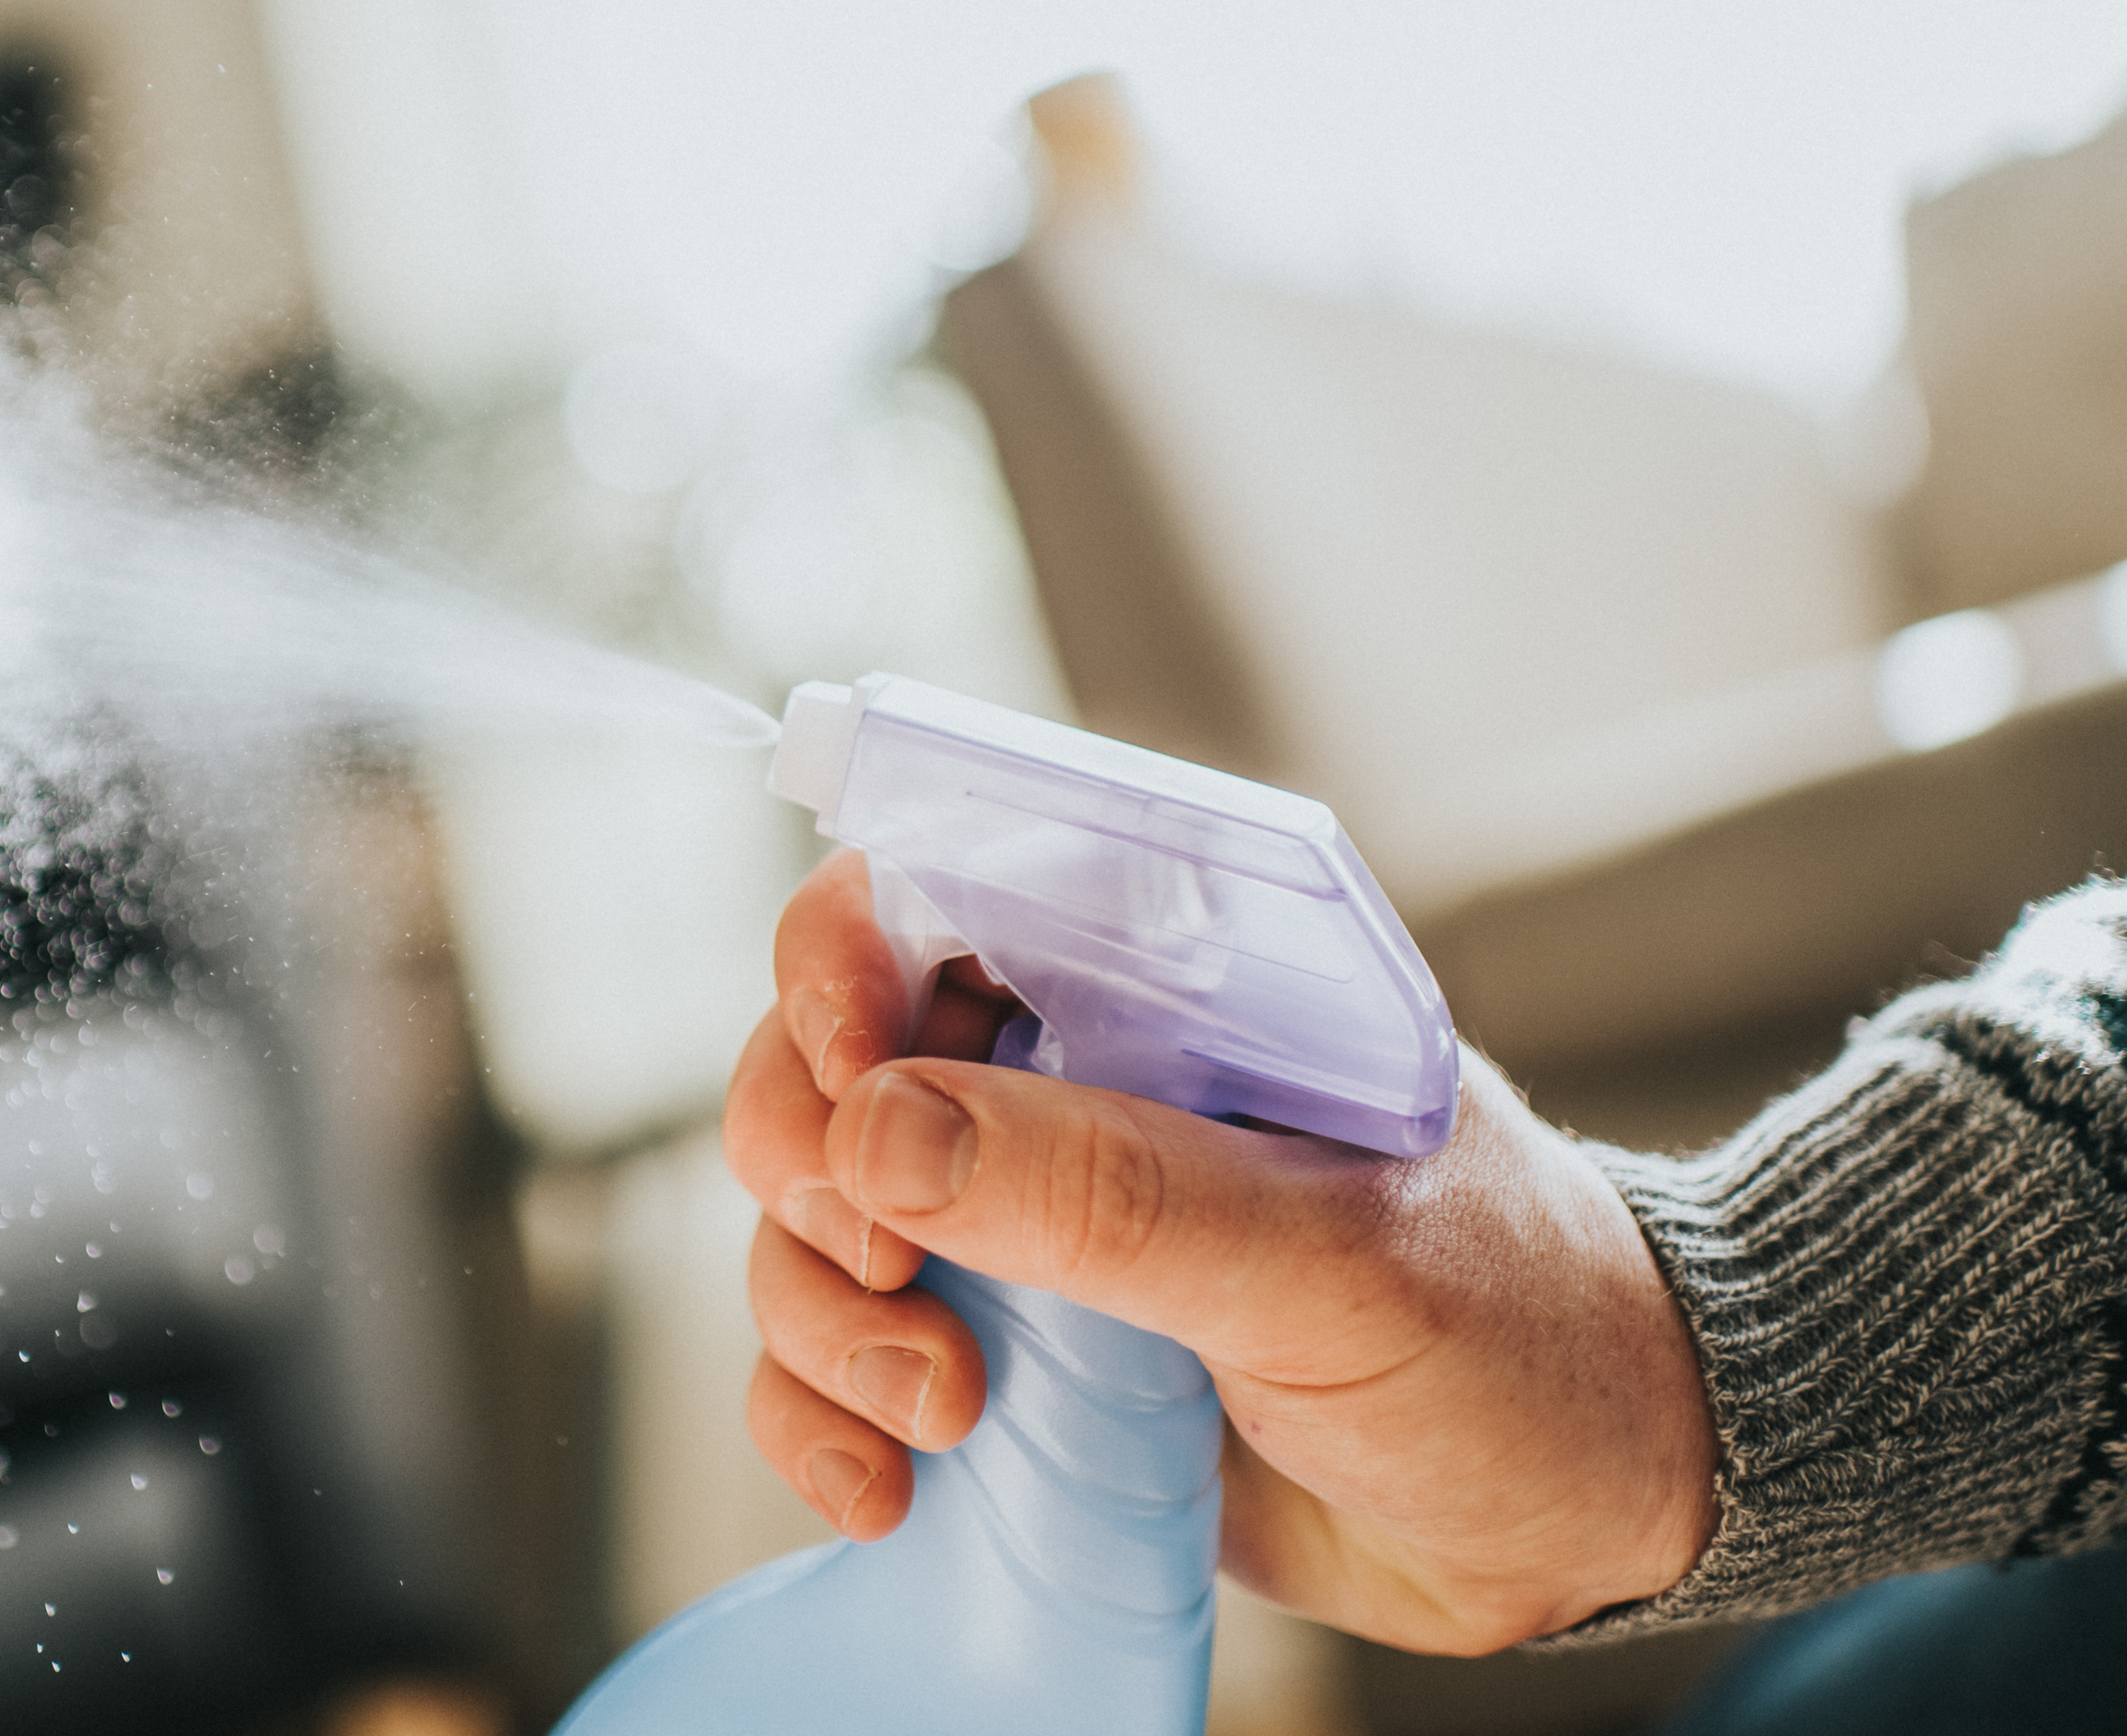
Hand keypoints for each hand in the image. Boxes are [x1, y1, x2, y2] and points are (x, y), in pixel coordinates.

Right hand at [724, 850, 1715, 1654]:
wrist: (1594, 1516)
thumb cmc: (1519, 1334)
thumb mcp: (1332, 1265)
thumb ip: (1113, 1195)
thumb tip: (880, 1134)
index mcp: (1163, 984)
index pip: (940, 886)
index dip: (843, 951)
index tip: (844, 1060)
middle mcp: (1071, 1080)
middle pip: (828, 1055)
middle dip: (807, 1162)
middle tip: (879, 1268)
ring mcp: (1030, 1222)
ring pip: (812, 1218)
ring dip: (819, 1315)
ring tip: (941, 1411)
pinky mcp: (1013, 1351)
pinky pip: (837, 1363)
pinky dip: (820, 1422)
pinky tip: (884, 1491)